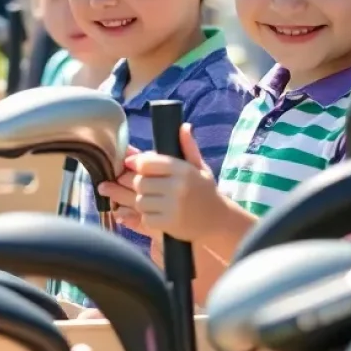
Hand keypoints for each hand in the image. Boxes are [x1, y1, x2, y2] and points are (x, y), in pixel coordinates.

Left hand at [98, 125, 222, 242]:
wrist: (219, 221)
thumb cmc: (205, 191)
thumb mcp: (199, 167)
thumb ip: (188, 147)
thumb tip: (183, 126)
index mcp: (182, 169)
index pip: (146, 162)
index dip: (135, 163)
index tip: (132, 164)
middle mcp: (177, 187)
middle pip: (139, 182)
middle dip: (136, 183)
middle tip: (136, 185)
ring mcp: (173, 207)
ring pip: (139, 201)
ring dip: (140, 201)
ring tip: (148, 200)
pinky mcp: (169, 224)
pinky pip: (145, 218)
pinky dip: (147, 216)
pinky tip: (155, 213)